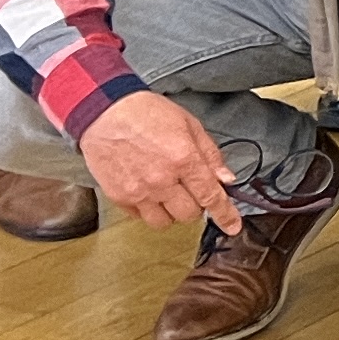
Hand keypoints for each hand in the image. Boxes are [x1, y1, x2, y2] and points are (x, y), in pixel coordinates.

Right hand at [80, 91, 243, 233]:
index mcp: (183, 159)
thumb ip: (210, 155)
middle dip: (195, 204)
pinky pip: (140, 217)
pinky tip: (148, 189)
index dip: (225, 214)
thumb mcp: (189, 125)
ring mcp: (138, 192)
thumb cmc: (147, 113)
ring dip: (171, 211)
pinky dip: (149, 208)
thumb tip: (225, 179)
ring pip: (163, 222)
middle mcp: (161, 181)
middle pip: (189, 214)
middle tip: (190, 187)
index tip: (233, 226)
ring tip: (168, 190)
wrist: (105, 113)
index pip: (210, 196)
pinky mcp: (119, 197)